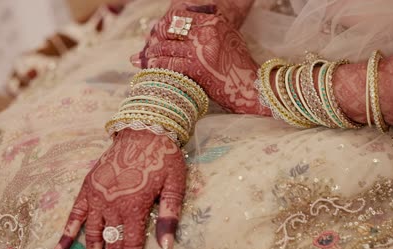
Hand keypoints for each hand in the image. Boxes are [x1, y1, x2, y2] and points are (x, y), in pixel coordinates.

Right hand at [54, 129, 185, 248]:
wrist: (144, 130)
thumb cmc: (163, 158)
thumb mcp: (174, 185)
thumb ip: (168, 216)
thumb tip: (167, 246)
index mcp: (134, 207)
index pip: (132, 244)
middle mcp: (113, 205)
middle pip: (113, 241)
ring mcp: (97, 197)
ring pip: (93, 233)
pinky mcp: (89, 187)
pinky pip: (74, 214)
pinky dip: (66, 233)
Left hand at [130, 3, 269, 115]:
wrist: (251, 86)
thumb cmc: (237, 65)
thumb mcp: (226, 38)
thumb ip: (205, 31)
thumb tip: (179, 29)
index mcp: (213, 22)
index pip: (179, 17)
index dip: (163, 25)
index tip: (156, 32)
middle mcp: (206, 33)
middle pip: (169, 31)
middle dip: (152, 40)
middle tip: (144, 48)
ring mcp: (200, 51)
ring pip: (165, 48)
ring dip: (150, 55)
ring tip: (141, 60)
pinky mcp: (197, 68)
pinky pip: (169, 64)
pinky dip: (156, 67)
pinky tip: (149, 70)